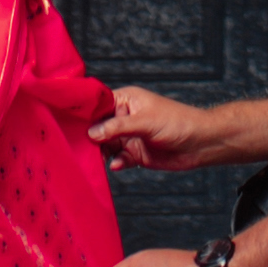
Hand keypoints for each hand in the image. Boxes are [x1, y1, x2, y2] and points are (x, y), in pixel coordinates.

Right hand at [89, 83, 232, 169]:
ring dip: (101, 153)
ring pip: (106, 145)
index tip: (68, 123)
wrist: (200, 144)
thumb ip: (117, 128)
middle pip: (98, 127)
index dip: (84, 113)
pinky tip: (117, 165)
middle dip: (89, 137)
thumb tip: (91, 133)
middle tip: (78, 147)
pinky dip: (115, 163)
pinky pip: (118, 159)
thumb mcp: (144, 122)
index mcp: (125, 101)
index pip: (98, 104)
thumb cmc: (177, 122)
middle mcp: (124, 118)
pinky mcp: (136, 154)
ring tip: (95, 159)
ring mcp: (129, 136)